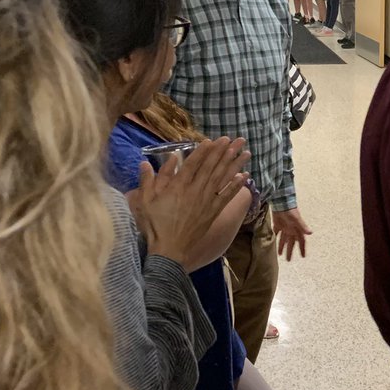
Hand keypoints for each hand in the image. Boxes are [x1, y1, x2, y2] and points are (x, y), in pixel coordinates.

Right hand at [127, 138, 249, 271]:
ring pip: (222, 179)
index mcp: (178, 187)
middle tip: (234, 139)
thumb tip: (145, 162)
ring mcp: (206, 202)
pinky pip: (226, 196)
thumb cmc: (156, 225)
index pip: (192, 165)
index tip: (212, 140)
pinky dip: (236, 186)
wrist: (170, 249)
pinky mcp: (213, 212)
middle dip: (223, 152)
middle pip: (211, 168)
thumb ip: (147, 181)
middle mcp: (195, 191)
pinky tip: (244, 176)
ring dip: (234, 164)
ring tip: (245, 152)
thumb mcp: (145, 202)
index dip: (203, 152)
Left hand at [273, 207, 311, 260]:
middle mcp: (291, 230)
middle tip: (288, 260)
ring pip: (284, 239)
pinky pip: (277, 232)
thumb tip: (311, 233)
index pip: (301, 241)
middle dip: (290, 251)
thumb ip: (303, 226)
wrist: (281, 202)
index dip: (302, 249)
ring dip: (282, 246)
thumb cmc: (290, 211)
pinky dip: (275, 237)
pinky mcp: (278, 224)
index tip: (303, 256)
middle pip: (291, 243)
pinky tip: (273, 241)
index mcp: (297, 230)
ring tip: (280, 255)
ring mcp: (285, 227)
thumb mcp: (297, 219)